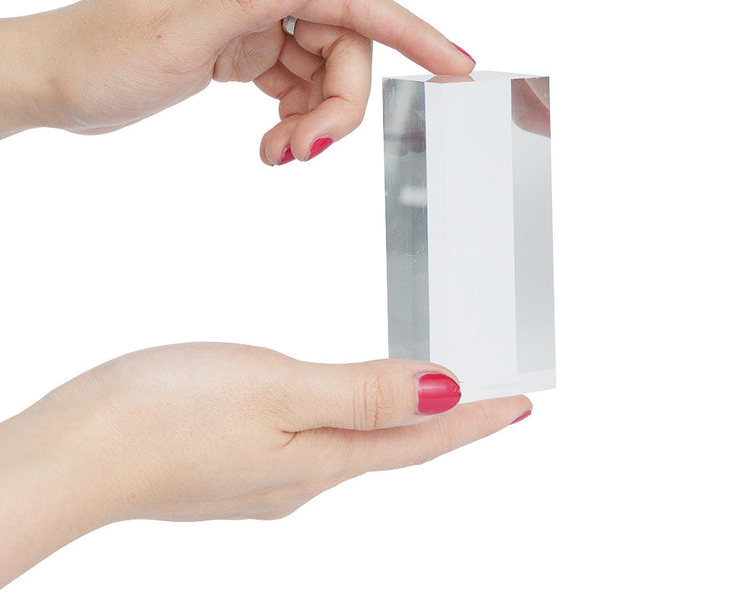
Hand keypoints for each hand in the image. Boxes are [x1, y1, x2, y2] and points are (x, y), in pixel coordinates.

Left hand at [0, 0, 474, 161]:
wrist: (58, 81)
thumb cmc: (100, 54)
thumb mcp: (177, 33)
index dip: (409, 32)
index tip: (456, 63)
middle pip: (341, 49)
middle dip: (335, 108)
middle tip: (303, 153)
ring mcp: (254, 24)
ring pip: (322, 74)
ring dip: (313, 122)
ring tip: (277, 155)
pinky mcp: (246, 55)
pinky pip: (297, 87)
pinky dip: (295, 120)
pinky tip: (272, 145)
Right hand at [0, 342, 529, 584]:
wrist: (72, 452)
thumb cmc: (166, 415)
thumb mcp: (279, 391)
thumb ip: (362, 394)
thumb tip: (442, 393)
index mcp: (319, 462)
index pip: (419, 440)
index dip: (475, 420)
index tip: (521, 403)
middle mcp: (300, 479)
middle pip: (394, 448)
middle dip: (445, 423)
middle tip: (485, 397)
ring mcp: (264, 475)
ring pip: (354, 444)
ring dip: (397, 420)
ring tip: (426, 394)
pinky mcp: (231, 461)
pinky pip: (314, 439)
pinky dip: (346, 417)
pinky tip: (338, 406)